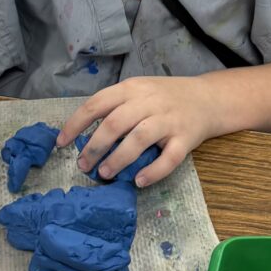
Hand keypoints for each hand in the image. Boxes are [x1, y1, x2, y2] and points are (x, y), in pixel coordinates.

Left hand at [57, 76, 221, 189]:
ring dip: (118, 159)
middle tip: (83, 165)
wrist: (209, 98)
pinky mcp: (186, 138)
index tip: (61, 143)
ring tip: (105, 174)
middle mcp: (150, 102)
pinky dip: (153, 171)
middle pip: (115, 123)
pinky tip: (139, 181)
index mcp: (132, 89)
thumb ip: (115, 107)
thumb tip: (83, 134)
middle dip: (95, 147)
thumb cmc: (165, 97)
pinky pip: (169, 158)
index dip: (76, 124)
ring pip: (139, 139)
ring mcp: (169, 120)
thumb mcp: (138, 91)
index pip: (97, 104)